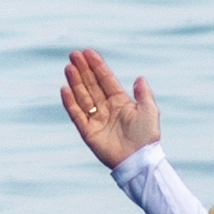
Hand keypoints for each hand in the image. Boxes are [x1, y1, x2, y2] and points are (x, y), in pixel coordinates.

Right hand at [58, 47, 160, 168]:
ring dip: (75, 82)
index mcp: (121, 102)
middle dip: (83, 70)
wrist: (139, 160)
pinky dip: (70, 103)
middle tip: (73, 54)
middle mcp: (107, 109)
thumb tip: (139, 78)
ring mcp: (96, 120)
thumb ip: (143, 94)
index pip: (106, 80)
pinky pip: (77, 115)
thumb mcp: (149, 110)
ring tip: (68, 67)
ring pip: (83, 97)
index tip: (88, 52)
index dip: (97, 66)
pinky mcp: (88, 132)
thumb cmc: (146, 136)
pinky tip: (65, 89)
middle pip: (92, 85)